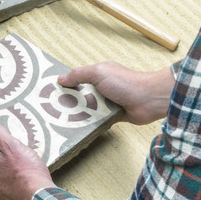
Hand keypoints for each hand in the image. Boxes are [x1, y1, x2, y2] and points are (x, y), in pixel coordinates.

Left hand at [0, 123, 53, 199]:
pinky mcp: (6, 199)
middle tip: (15, 153)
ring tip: (21, 164)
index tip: (4, 142)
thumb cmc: (26, 172)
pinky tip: (23, 175)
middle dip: (1, 155)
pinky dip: (13, 178)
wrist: (40, 197)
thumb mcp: (11, 145)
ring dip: (8, 167)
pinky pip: (7, 183)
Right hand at [58, 61, 173, 125]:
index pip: (78, 78)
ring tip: (61, 119)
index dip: (66, 83)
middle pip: (80, 94)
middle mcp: (102, 87)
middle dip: (69, 100)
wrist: (149, 100)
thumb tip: (61, 79)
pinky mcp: (112, 115)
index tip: (51, 90)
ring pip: (87, 108)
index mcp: (99, 74)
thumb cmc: (125, 82)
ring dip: (79, 112)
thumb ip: (79, 75)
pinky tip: (78, 126)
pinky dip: (90, 121)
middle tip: (52, 108)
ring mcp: (107, 102)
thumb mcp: (98, 73)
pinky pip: (97, 119)